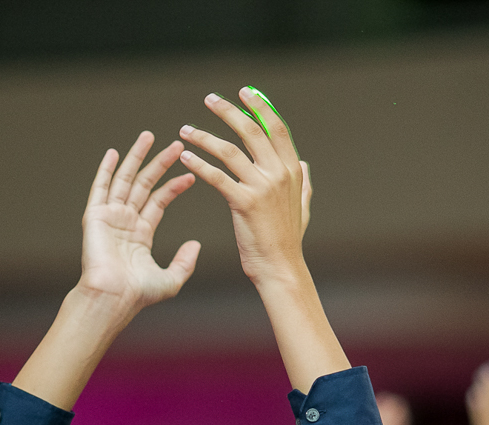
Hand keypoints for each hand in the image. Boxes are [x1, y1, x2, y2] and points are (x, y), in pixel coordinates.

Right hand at [79, 132, 199, 314]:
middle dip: (159, 164)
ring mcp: (109, 217)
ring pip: (125, 180)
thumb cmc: (137, 295)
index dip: (174, 186)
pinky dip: (106, 170)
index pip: (159, 201)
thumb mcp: (171, 279)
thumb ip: (185, 262)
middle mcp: (125, 222)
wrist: (113, 298)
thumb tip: (196, 244)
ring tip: (149, 137)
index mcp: (140, 235)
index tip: (191, 174)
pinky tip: (114, 152)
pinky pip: (100, 188)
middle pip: (144, 184)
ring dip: (136, 158)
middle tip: (176, 145)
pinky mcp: (95, 216)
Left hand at [178, 88, 310, 282]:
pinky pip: (217, 177)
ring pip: (230, 151)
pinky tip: (186, 157)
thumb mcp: (302, 206)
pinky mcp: (244, 203)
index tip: (244, 92)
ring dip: (205, 136)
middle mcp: (279, 174)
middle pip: (252, 131)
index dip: (260, 106)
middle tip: (209, 99)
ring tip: (185, 130)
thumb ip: (303, 182)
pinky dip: (200, 164)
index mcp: (292, 171)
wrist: (280, 267)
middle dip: (229, 111)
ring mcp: (262, 188)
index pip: (276, 128)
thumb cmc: (288, 240)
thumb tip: (303, 163)